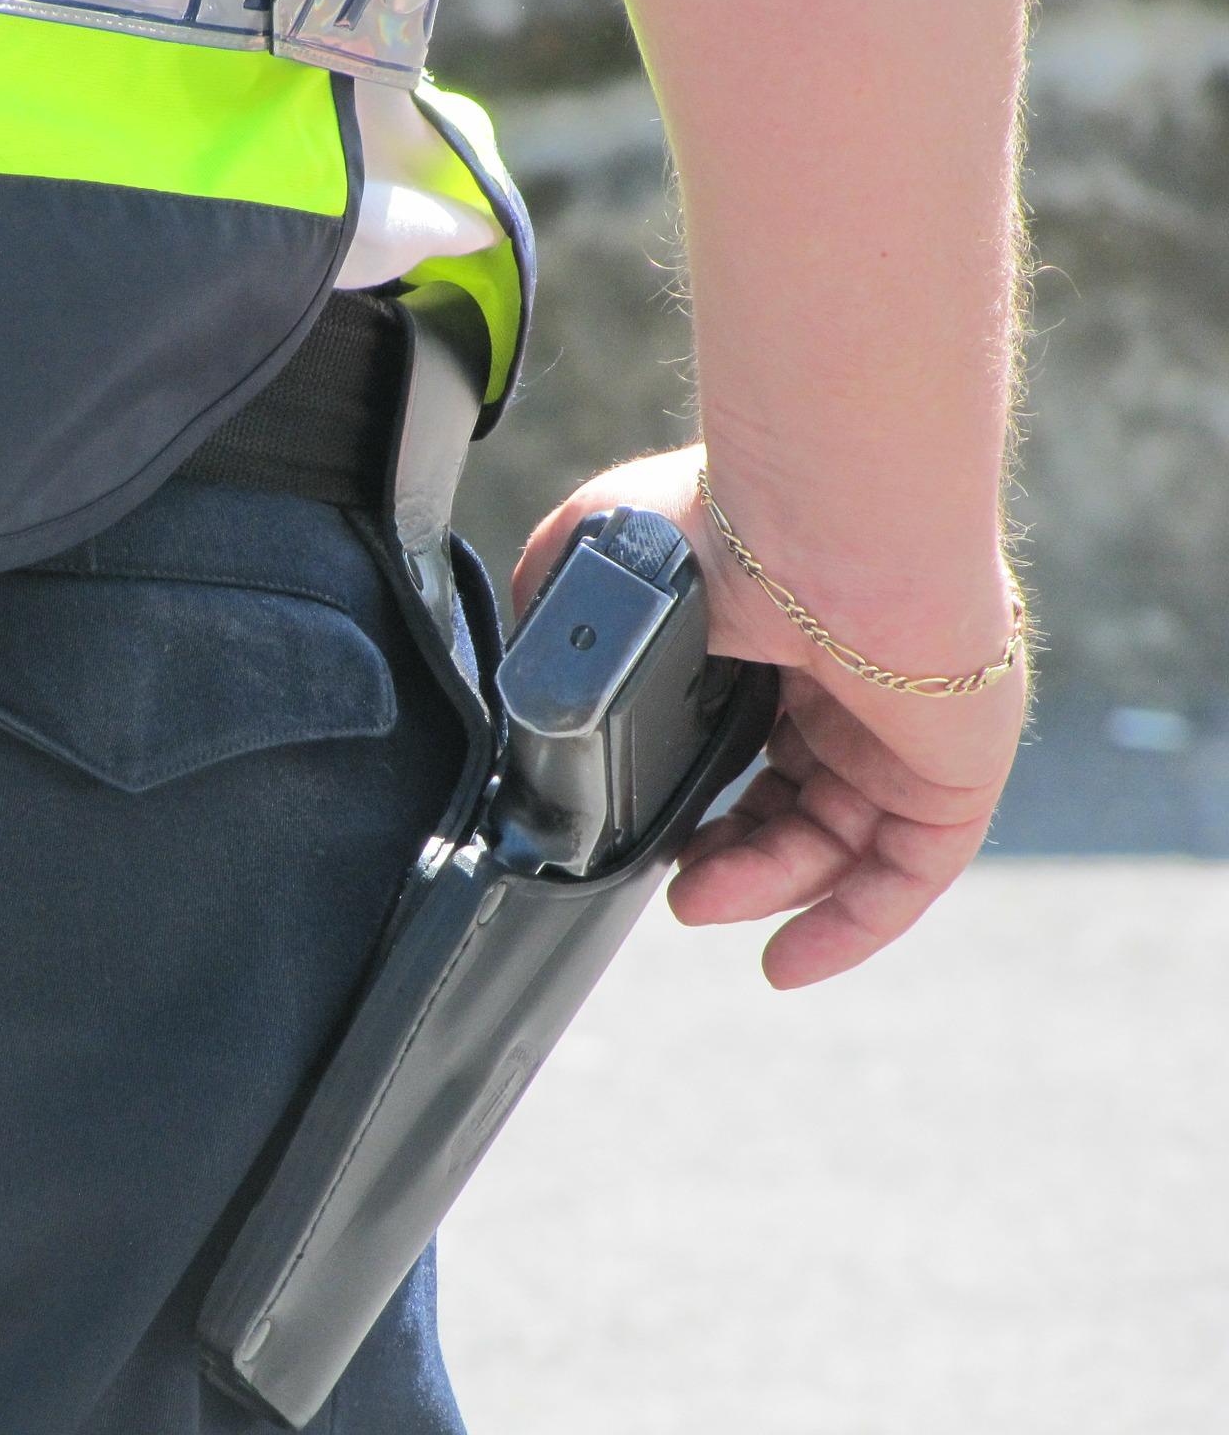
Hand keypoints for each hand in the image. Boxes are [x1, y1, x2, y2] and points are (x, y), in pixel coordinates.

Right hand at [512, 445, 1029, 988]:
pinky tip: (784, 964)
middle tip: (676, 884)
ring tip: (697, 903)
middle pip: (794, 804)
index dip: (703, 799)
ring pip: (837, 844)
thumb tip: (525, 662)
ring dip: (763, 889)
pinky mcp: (956, 770)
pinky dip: (850, 929)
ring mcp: (909, 728)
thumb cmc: (722, 518)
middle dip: (728, 857)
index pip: (751, 741)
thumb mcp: (591, 547)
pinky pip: (909, 875)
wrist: (823, 521)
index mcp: (786, 634)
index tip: (650, 835)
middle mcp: (854, 685)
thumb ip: (551, 608)